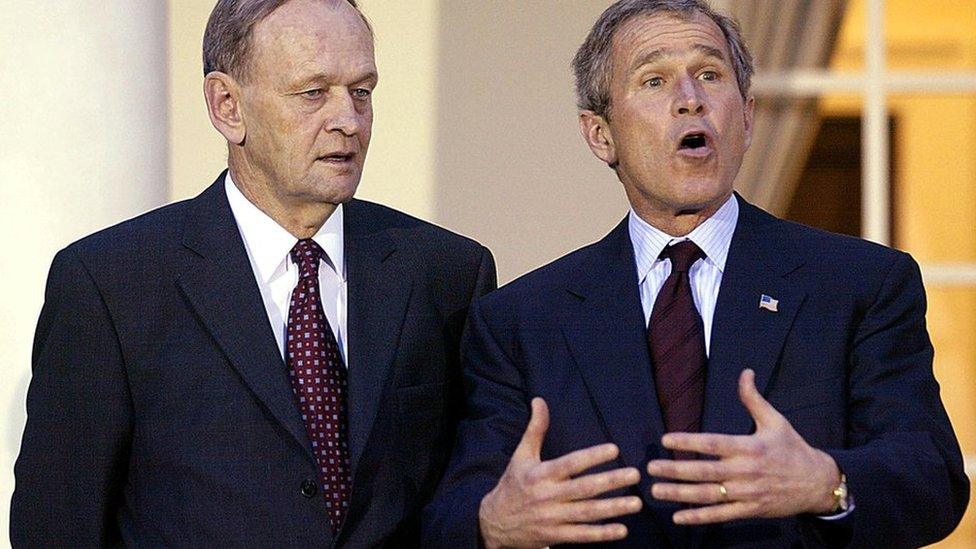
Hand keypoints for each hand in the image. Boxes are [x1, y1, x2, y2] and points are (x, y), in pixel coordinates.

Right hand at [479, 398, 642, 548]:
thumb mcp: (521, 455)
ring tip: (636, 503)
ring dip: (613, 508)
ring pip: (587, 513)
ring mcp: (552, 518)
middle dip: (611, 481)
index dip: (592, 456)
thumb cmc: (512, 484)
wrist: (494, 522)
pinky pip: (581, 535)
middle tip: (635, 474)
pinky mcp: (555, 536)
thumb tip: (540, 400)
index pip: (570, 463)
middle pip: (584, 488)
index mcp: (541, 474)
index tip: (614, 449)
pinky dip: (602, 534)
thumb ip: (535, 429)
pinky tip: (622, 529)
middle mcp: (548, 496)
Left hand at [646, 369, 840, 524]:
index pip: (712, 444)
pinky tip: (678, 517)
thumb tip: (745, 372)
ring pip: (708, 495)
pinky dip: (699, 517)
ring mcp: (747, 493)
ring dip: (680, 494)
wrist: (817, 483)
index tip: (665, 439)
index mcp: (749, 447)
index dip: (688, 441)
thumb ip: (753, 399)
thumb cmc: (793, 448)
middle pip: (704, 471)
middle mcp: (745, 471)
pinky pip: (721, 515)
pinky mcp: (750, 510)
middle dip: (675, 470)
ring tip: (656, 491)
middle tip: (651, 467)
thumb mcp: (775, 421)